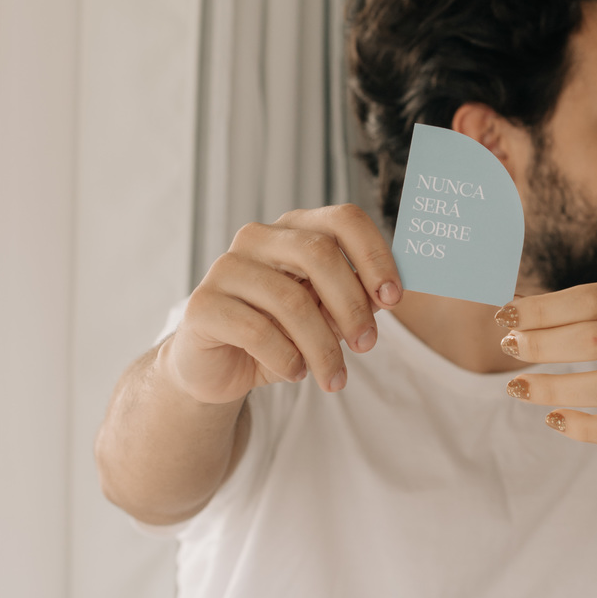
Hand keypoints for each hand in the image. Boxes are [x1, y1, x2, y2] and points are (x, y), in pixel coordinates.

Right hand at [162, 205, 401, 405]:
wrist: (218, 368)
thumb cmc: (279, 334)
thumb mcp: (325, 317)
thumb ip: (355, 300)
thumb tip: (388, 295)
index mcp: (294, 229)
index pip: (344, 219)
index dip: (375, 256)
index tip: (394, 299)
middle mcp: (257, 238)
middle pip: (320, 253)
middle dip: (352, 304)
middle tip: (367, 345)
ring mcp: (226, 268)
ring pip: (292, 300)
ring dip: (323, 347)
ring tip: (334, 378)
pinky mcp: (202, 305)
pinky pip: (257, 330)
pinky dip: (287, 358)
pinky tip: (295, 373)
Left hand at [495, 274, 596, 443]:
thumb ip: (575, 308)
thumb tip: (511, 311)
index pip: (589, 300)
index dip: (542, 310)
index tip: (504, 317)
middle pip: (594, 340)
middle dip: (542, 345)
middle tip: (509, 347)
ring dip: (553, 388)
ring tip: (518, 387)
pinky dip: (586, 429)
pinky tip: (554, 420)